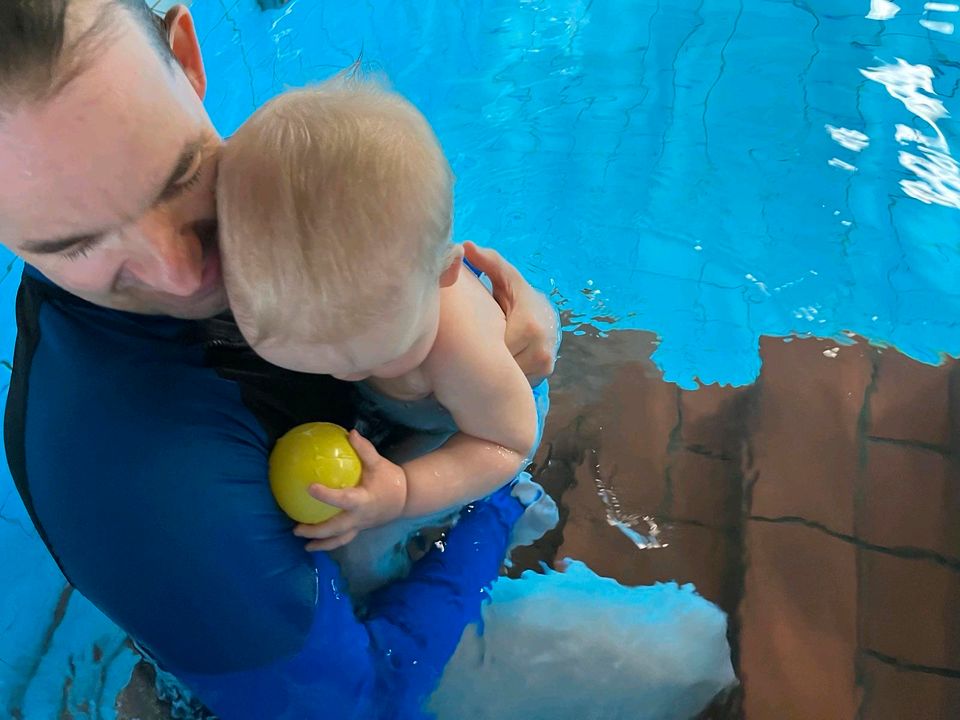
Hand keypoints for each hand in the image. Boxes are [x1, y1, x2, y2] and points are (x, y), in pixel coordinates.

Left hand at [293, 430, 407, 550]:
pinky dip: (330, 543)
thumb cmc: (390, 480)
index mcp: (363, 500)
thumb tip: (350, 432)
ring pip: (340, 540)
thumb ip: (364, 449)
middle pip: (336, 529)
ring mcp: (360, 526)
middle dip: (316, 531)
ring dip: (322, 544)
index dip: (326, 495)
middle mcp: (359, 517)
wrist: (406, 498)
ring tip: (305, 546)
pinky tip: (317, 543)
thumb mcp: (379, 463)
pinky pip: (344, 539)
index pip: (343, 499)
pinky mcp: (360, 529)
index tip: (309, 487)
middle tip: (296, 529)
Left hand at [463, 241, 558, 383]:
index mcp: (528, 326)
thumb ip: (488, 263)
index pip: (491, 346)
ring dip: (489, 372)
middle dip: (478, 361)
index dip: (472, 345)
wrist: (546, 314)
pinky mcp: (542, 376)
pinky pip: (513, 382)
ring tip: (471, 363)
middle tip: (458, 355)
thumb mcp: (505, 278)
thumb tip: (466, 246)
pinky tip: (488, 370)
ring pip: (505, 377)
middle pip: (497, 366)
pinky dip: (500, 377)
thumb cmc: (518, 295)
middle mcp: (540, 350)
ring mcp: (543, 366)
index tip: (456, 342)